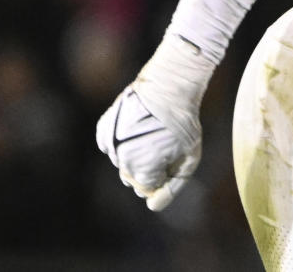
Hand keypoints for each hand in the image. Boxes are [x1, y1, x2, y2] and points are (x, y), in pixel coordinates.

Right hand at [96, 35, 210, 210]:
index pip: (147, 188)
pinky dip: (122, 142)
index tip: (171, 157)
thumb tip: (153, 206)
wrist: (168, 86)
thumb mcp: (189, 157)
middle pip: (132, 177)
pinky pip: (112, 146)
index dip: (162, 175)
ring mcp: (110, 144)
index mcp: (142, 169)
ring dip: (135, 154)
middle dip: (148, 167)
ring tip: (152, 132)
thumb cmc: (183, 122)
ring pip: (121, 162)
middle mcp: (122, 160)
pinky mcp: (103, 130)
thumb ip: (173, 186)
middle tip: (163, 144)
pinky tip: (137, 128)